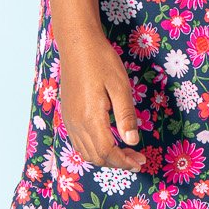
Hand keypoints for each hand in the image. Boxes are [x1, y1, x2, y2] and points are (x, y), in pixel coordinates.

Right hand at [57, 34, 148, 170]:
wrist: (78, 45)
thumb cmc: (101, 61)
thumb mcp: (120, 86)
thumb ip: (126, 116)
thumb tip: (132, 141)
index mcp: (90, 117)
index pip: (107, 152)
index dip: (124, 161)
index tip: (140, 162)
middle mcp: (76, 123)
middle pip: (96, 157)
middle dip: (117, 163)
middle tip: (137, 159)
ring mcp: (69, 120)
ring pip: (85, 152)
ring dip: (105, 158)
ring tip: (125, 154)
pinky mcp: (68, 115)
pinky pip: (78, 142)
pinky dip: (94, 150)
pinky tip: (108, 143)